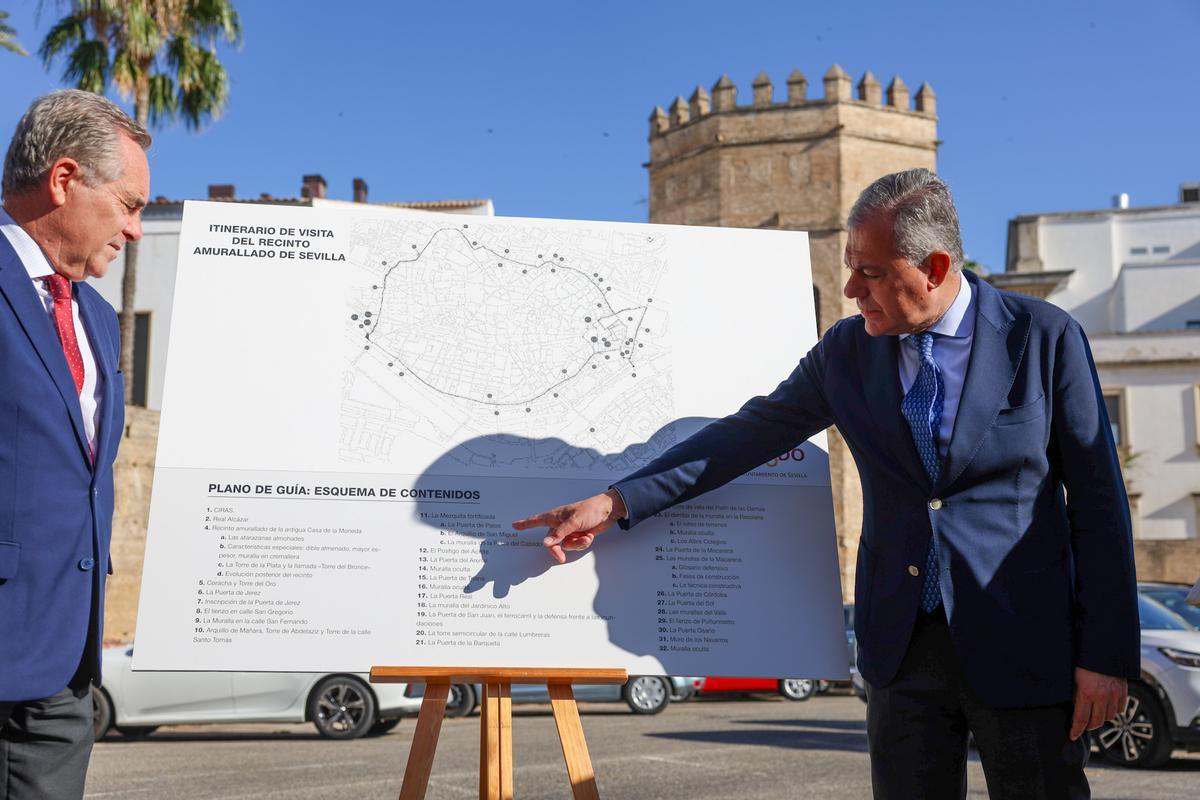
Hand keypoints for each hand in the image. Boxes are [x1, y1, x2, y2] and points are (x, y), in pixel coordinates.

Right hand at [512, 490, 627, 563]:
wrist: (609, 511)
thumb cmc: (590, 510)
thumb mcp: (573, 522)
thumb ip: (559, 534)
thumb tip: (546, 543)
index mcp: (555, 516)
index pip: (536, 520)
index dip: (525, 524)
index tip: (514, 525)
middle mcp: (560, 524)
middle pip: (552, 542)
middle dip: (558, 550)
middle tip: (561, 558)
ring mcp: (570, 531)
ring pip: (566, 545)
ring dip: (577, 543)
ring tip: (585, 536)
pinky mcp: (578, 535)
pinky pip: (576, 545)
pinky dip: (583, 543)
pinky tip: (589, 535)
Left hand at [1070, 667, 1126, 740]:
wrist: (1103, 648)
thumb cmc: (1083, 661)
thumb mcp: (1074, 678)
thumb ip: (1076, 694)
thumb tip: (1075, 709)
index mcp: (1086, 692)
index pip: (1081, 719)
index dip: (1076, 730)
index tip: (1073, 736)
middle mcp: (1102, 696)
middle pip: (1096, 722)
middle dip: (1088, 726)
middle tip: (1083, 725)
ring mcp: (1114, 694)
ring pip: (1109, 717)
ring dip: (1101, 718)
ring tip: (1095, 714)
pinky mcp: (1123, 691)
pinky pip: (1120, 708)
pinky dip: (1113, 710)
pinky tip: (1106, 706)